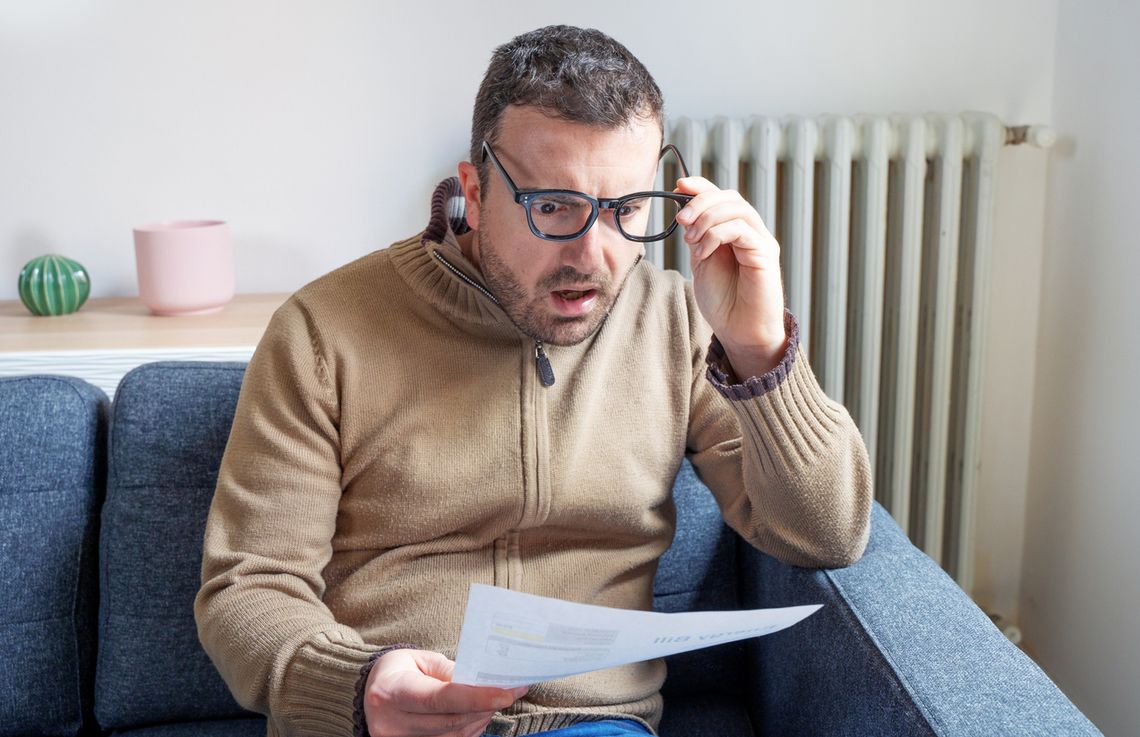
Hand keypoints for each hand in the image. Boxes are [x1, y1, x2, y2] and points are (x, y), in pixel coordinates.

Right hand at [364, 649, 527, 736]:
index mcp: (392, 692)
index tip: (506, 692)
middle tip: (511, 691)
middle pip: (450, 721)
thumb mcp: (421, 660)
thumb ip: (451, 673)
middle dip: (486, 706)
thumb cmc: (398, 670)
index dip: (476, 697)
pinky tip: (480, 714)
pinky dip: (468, 730)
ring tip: (497, 700)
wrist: (371, 691)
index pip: (440, 698)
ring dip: (481, 718)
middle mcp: (392, 722)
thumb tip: (485, 682)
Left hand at [674, 176, 787, 378]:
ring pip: (736, 208)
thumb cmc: (723, 302)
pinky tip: (703, 253)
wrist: (739, 332)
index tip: (677, 187)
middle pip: (729, 197)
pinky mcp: (765, 253)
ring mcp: (760, 241)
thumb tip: (683, 207)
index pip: (721, 196)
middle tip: (681, 220)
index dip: (700, 186)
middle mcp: (751, 231)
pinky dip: (716, 235)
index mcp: (734, 231)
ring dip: (706, 218)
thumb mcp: (702, 261)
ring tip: (691, 240)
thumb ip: (697, 235)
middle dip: (700, 202)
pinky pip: (741, 229)